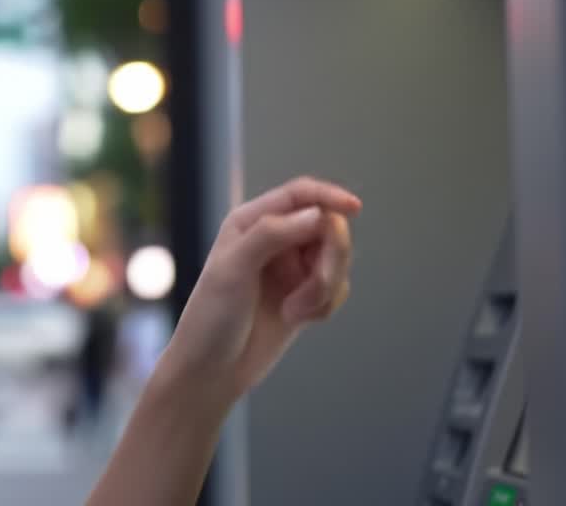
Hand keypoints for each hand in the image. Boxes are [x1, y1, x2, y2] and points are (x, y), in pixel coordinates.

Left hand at [160, 177, 360, 402]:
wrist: (212, 370)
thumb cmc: (212, 317)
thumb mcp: (234, 269)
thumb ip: (272, 234)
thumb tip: (318, 214)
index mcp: (251, 221)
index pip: (300, 195)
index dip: (329, 197)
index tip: (354, 209)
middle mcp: (273, 238)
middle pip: (328, 226)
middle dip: (329, 259)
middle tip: (315, 287)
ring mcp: (291, 267)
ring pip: (336, 260)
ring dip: (325, 288)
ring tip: (296, 312)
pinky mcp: (304, 294)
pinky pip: (337, 288)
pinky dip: (325, 304)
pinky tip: (297, 320)